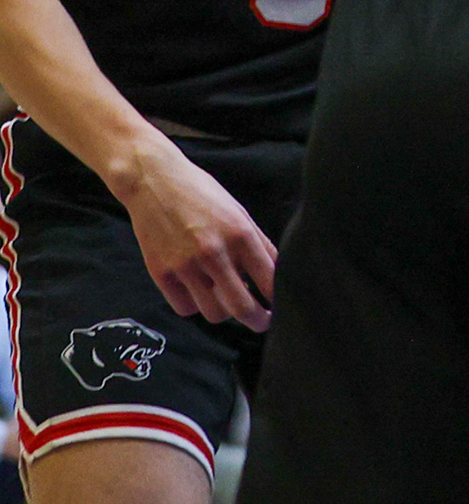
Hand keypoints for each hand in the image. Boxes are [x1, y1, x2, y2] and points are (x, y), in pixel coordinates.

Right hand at [116, 136, 275, 328]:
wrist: (153, 181)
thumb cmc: (201, 193)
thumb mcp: (238, 212)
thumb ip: (258, 243)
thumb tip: (278, 271)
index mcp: (240, 234)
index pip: (268, 280)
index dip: (278, 300)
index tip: (281, 307)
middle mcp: (214, 253)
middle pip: (241, 307)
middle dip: (257, 320)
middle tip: (262, 322)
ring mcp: (185, 265)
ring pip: (213, 313)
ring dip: (225, 312)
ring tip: (228, 301)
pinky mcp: (160, 273)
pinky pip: (185, 308)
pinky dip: (195, 306)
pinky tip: (200, 292)